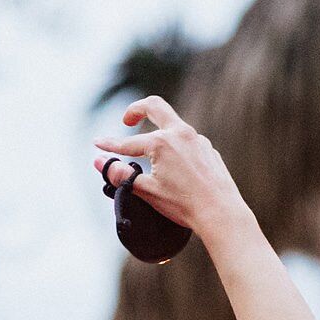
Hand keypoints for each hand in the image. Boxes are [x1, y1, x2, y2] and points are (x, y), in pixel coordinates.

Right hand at [93, 96, 251, 242]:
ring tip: (151, 150)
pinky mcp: (209, 150)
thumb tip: (100, 162)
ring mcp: (198, 140)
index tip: (98, 143)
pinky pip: (189, 142)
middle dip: (137, 109)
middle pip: (155, 106)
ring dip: (159, 131)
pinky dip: (176, 148)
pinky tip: (176, 167)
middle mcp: (181, 134)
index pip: (128, 143)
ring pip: (174, 126)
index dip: (110, 145)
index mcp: (162, 143)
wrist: (221, 213)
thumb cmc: (184, 204)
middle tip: (127, 119)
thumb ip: (121, 175)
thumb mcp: (147, 191)